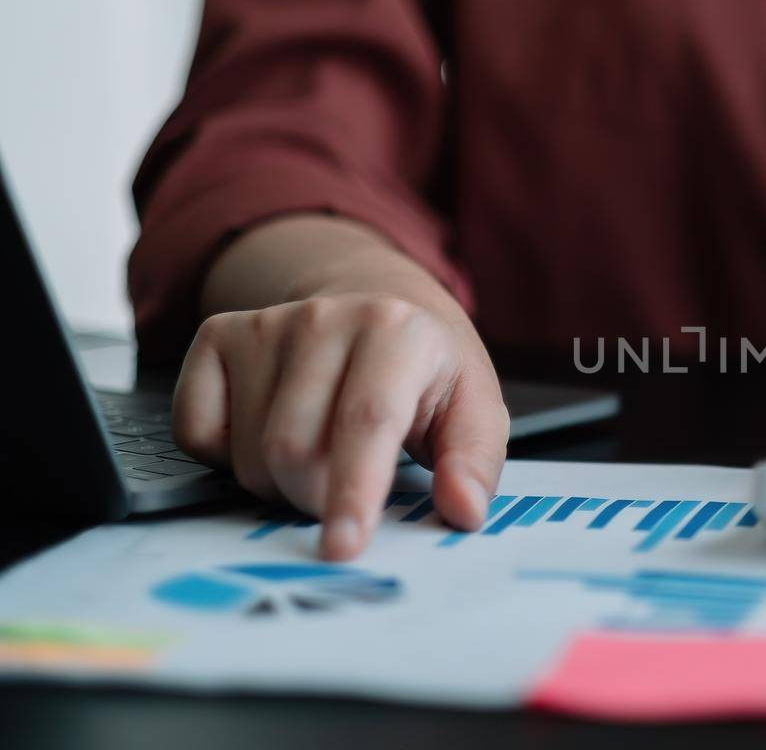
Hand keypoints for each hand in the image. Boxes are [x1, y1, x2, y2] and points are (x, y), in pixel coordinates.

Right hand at [171, 293, 509, 558]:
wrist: (375, 311)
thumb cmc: (426, 375)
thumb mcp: (473, 411)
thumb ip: (474, 463)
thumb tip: (463, 509)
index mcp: (396, 331)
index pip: (366, 421)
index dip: (353, 491)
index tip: (344, 548)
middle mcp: (325, 318)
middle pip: (295, 450)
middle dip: (319, 498)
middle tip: (349, 491)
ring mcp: (264, 325)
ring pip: (250, 453)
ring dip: (281, 484)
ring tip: (322, 456)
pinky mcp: (217, 337)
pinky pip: (198, 434)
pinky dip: (229, 458)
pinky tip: (271, 433)